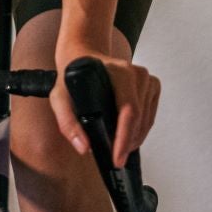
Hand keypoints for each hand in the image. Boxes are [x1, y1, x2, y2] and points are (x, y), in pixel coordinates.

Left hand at [50, 47, 160, 167]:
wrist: (83, 54)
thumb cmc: (73, 75)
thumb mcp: (59, 96)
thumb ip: (67, 122)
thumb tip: (84, 147)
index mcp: (118, 72)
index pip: (129, 110)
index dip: (124, 138)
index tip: (117, 158)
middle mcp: (136, 73)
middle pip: (140, 118)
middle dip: (128, 143)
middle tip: (114, 158)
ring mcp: (147, 78)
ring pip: (147, 119)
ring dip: (135, 139)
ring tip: (119, 149)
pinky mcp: (152, 85)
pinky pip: (150, 115)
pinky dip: (141, 129)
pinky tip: (128, 135)